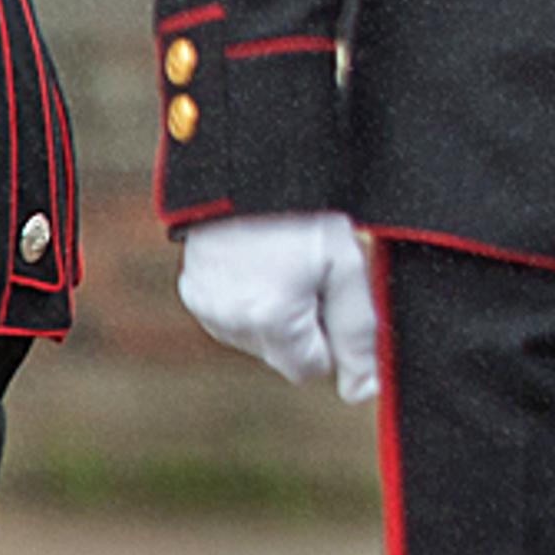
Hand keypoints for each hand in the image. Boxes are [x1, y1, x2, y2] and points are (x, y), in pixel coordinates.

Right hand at [177, 212, 378, 402]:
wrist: (252, 161)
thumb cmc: (305, 210)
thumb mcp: (346, 265)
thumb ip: (358, 333)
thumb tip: (362, 393)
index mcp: (272, 319)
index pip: (312, 368)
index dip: (328, 333)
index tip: (328, 290)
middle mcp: (231, 323)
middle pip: (283, 355)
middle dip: (301, 324)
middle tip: (305, 268)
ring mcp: (206, 308)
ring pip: (257, 338)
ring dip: (274, 312)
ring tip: (278, 257)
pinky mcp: (192, 292)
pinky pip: (230, 317)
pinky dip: (246, 298)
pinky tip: (255, 259)